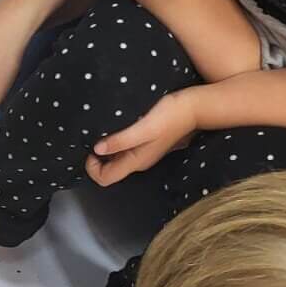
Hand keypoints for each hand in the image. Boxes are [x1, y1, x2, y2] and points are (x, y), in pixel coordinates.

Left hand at [85, 89, 199, 185]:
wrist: (194, 108)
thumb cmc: (170, 115)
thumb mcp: (143, 128)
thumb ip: (121, 140)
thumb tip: (97, 150)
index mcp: (135, 161)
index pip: (104, 178)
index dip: (92, 167)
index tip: (90, 149)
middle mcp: (138, 161)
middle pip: (108, 171)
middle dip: (96, 159)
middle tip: (92, 139)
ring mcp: (142, 153)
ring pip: (115, 160)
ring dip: (105, 150)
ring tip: (101, 132)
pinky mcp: (146, 143)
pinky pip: (123, 149)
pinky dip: (114, 143)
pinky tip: (114, 128)